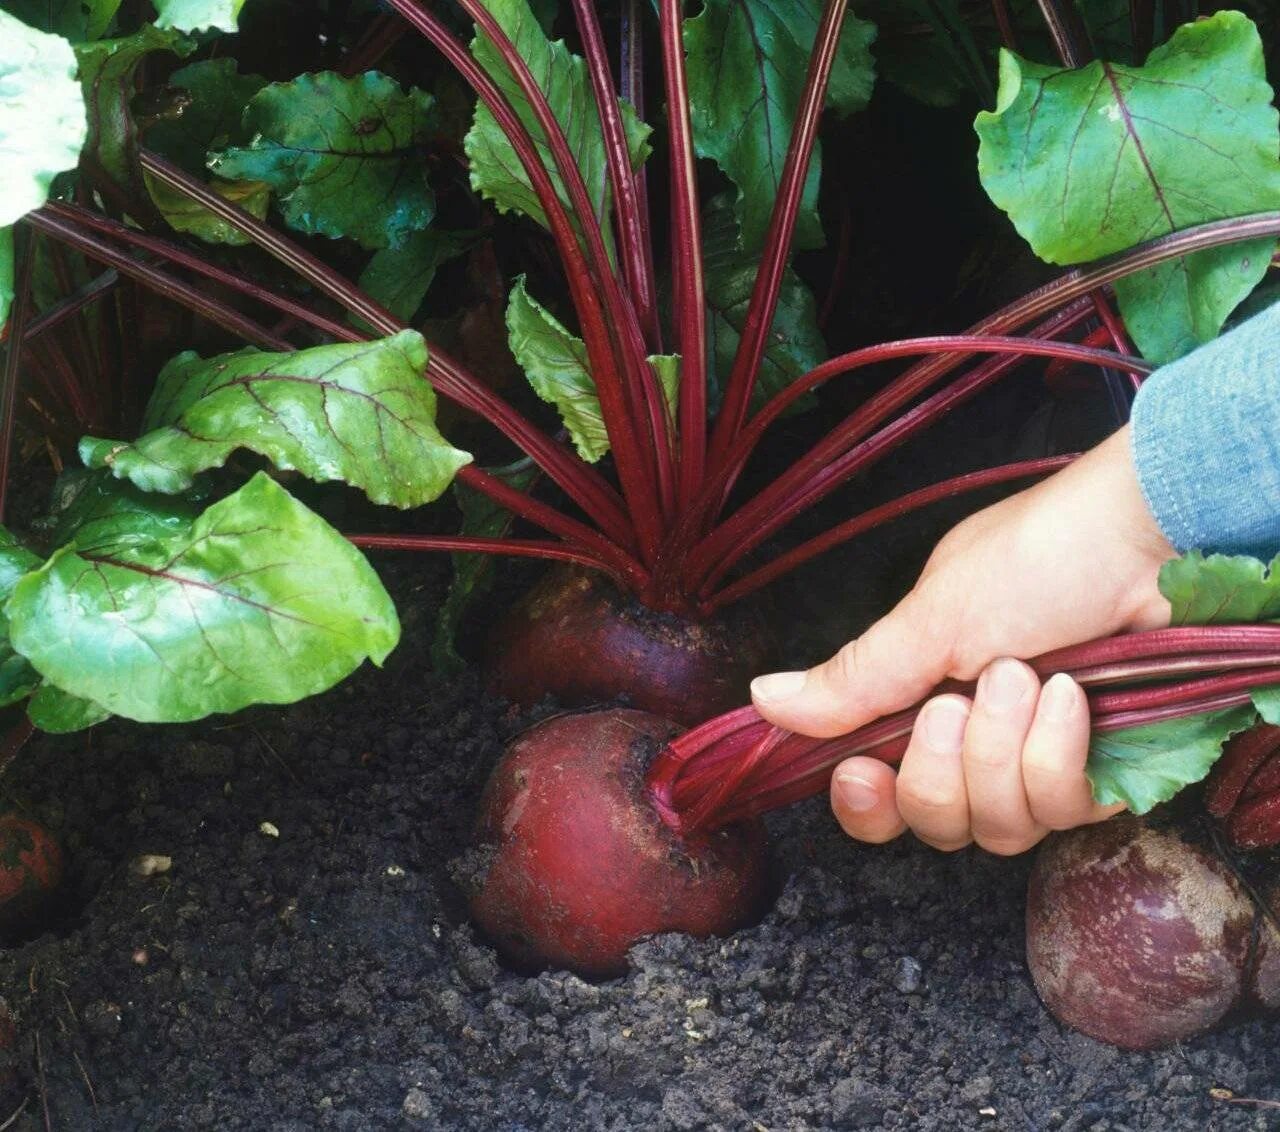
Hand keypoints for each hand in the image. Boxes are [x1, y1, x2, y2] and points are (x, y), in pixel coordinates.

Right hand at [750, 425, 1175, 854]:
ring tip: (1028, 677)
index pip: (880, 792)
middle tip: (960, 699)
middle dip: (943, 767)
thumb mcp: (930, 619)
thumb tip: (762, 700)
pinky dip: (1059, 754)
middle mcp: (979, 742)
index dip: (867, 804)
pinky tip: (1072, 701)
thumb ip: (852, 679)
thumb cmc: (1038, 557)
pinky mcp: (1104, 777)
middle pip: (933, 822)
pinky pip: (1061, 811)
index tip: (863, 775)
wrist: (1151, 542)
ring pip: (998, 827)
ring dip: (1004, 751)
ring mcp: (1040, 762)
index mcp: (924, 701)